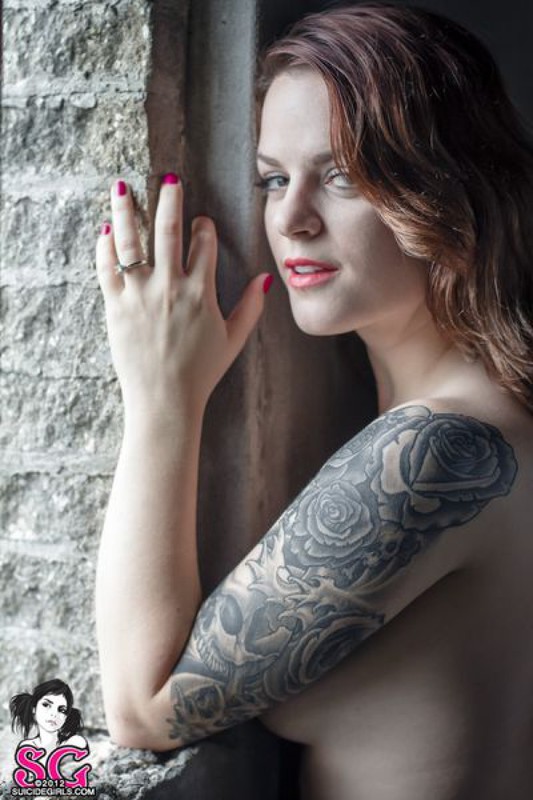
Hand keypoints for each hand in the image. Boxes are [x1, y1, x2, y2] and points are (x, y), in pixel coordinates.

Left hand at [95, 175, 271, 412]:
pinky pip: (107, 267)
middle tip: (169, 179)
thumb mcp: (233, 340)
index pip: (204, 245)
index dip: (204, 228)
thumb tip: (263, 279)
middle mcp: (170, 286)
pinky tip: (106, 230)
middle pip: (168, 230)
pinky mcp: (116, 306)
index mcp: (201, 292)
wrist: (164, 400)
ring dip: (125, 209)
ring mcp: (140, 294)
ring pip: (130, 240)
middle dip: (170, 199)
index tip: (201, 222)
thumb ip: (251, 307)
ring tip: (121, 186)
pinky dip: (105, 246)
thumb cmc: (200, 372)